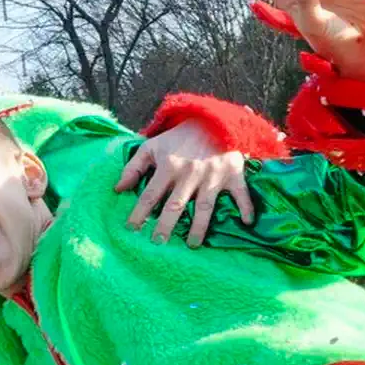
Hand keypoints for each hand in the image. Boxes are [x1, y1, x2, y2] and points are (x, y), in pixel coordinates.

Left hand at [116, 120, 251, 246]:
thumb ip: (133, 167)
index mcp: (169, 166)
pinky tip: (246, 223)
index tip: (131, 229)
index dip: (139, 213)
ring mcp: (213, 175)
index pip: (150, 195)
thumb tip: (118, 189)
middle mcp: (190, 173)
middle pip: (176, 205)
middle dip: (165, 225)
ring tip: (192, 244)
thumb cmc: (178, 138)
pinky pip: (241, 193)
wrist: (212, 119)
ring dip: (199, 227)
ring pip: (205, 206)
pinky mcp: (233, 173)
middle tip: (158, 243)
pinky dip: (246, 207)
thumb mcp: (151, 147)